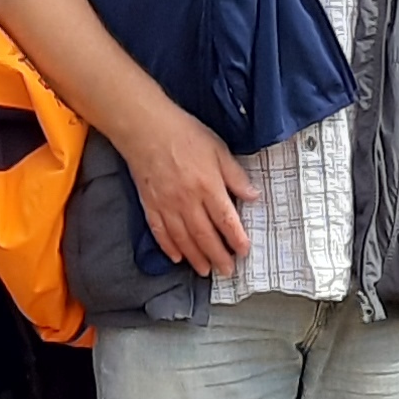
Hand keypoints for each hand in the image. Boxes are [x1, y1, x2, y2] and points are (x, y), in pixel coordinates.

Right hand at [125, 109, 258, 276]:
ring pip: (184, 239)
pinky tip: (176, 257)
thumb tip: (253, 195)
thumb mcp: (218, 149)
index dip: (236, 239)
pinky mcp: (150, 204)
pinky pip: (160, 231)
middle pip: (205, 236)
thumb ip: (235, 175)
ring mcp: (167, 205)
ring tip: (205, 271)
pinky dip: (168, 247)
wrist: (146, 128)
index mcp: (208, 186)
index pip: (226, 220)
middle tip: (227, 271)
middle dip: (218, 256)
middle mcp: (188, 201)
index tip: (244, 251)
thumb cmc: (184, 133)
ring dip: (196, 258)